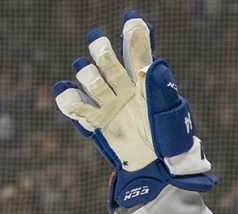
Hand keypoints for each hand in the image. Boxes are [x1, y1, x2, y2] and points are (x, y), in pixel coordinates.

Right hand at [52, 11, 214, 210]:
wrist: (160, 170)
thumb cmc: (172, 141)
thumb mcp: (171, 115)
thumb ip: (162, 90)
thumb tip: (154, 65)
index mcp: (147, 83)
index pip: (138, 52)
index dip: (134, 34)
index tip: (132, 19)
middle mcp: (126, 88)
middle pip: (108, 61)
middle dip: (101, 50)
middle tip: (98, 42)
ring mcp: (110, 103)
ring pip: (90, 78)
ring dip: (88, 75)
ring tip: (93, 78)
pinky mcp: (98, 122)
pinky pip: (76, 106)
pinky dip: (68, 99)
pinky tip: (65, 91)